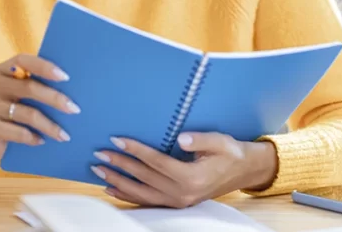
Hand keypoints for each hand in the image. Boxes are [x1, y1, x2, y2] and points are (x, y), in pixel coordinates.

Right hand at [0, 54, 78, 173]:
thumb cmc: (12, 108)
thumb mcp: (21, 94)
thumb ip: (38, 86)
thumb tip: (72, 89)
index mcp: (4, 70)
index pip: (23, 60)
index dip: (44, 67)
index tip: (65, 77)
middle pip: (28, 88)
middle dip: (55, 99)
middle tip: (74, 109)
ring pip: (26, 113)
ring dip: (49, 125)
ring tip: (64, 135)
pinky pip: (16, 132)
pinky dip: (32, 138)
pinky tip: (43, 141)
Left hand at [90, 132, 278, 207]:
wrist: (243, 171)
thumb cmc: (231, 152)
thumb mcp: (220, 141)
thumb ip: (201, 140)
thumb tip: (180, 138)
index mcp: (192, 176)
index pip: (156, 162)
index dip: (135, 150)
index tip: (117, 140)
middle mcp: (183, 193)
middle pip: (144, 178)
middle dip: (120, 165)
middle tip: (99, 153)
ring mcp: (179, 201)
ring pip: (141, 193)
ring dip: (118, 182)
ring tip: (98, 171)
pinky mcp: (176, 203)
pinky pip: (147, 202)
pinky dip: (127, 196)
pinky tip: (112, 189)